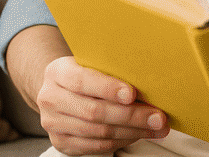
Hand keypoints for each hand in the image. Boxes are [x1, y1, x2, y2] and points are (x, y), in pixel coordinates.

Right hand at [37, 56, 169, 154]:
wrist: (59, 90)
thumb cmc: (84, 73)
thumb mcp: (90, 62)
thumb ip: (110, 68)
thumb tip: (149, 78)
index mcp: (57, 72)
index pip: (82, 80)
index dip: (108, 88)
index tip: (132, 94)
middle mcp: (51, 98)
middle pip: (94, 111)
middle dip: (131, 116)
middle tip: (157, 117)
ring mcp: (53, 123)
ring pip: (98, 132)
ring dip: (132, 132)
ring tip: (155, 127)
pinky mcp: (61, 142)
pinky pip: (96, 146)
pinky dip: (122, 141)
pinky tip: (139, 134)